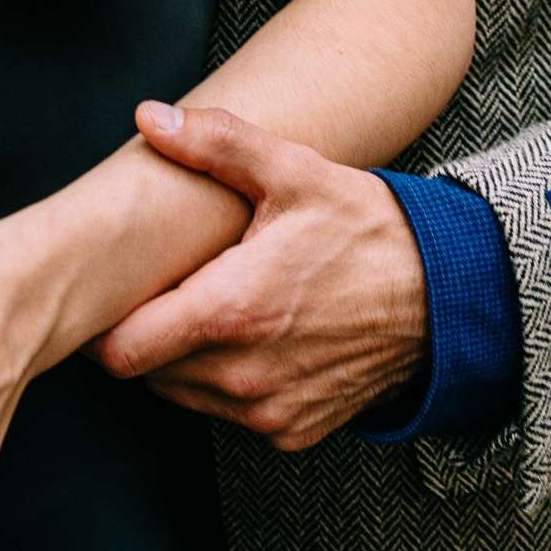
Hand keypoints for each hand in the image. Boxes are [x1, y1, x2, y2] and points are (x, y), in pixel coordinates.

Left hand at [90, 102, 427, 449]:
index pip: (119, 351)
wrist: (446, 299)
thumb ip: (215, 143)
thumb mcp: (294, 172)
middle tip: (162, 286)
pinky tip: (249, 335)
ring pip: (182, 396)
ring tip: (207, 303)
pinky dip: (224, 383)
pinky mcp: (291, 433)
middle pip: (145, 372)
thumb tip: (149, 117)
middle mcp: (243, 376)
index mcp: (231, 311)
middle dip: (144, 332)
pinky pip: (228, 414)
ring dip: (181, 359)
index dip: (103, 322)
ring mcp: (268, 413)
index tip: (112, 290)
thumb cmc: (367, 231)